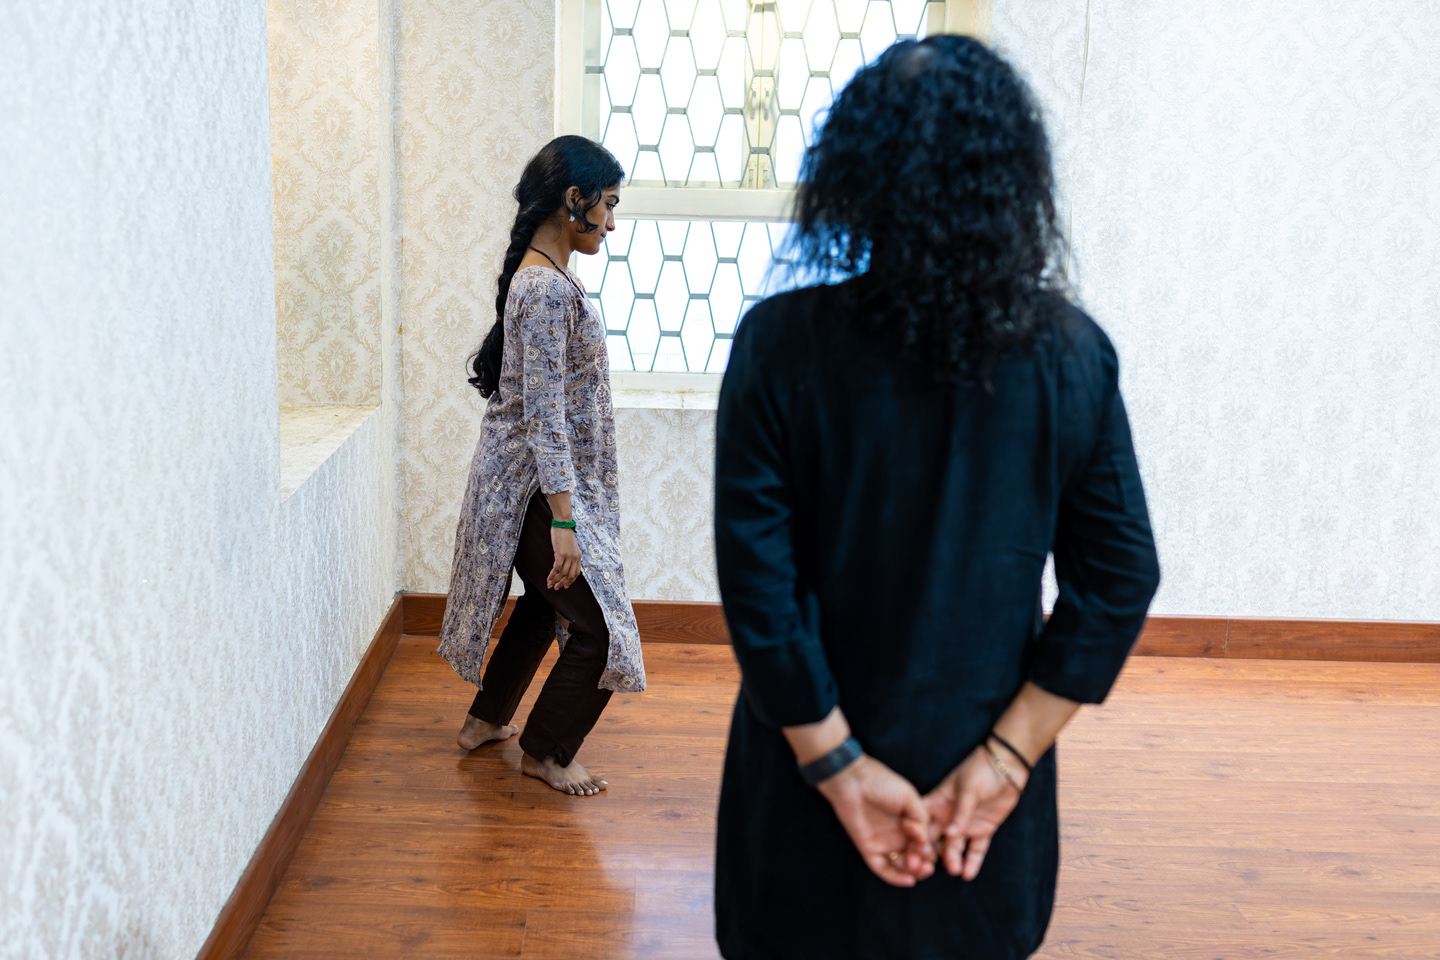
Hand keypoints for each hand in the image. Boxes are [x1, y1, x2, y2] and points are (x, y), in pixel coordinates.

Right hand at [548, 527, 580, 589]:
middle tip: (556, 588)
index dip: (570, 581)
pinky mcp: (561, 554)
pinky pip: (556, 568)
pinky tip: (548, 579)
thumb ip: (570, 556)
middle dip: (562, 583)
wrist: (563, 525)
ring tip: (550, 585)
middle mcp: (575, 558)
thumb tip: (564, 566)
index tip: (565, 586)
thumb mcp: (571, 547)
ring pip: (562, 573)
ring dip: (556, 580)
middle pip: (570, 576)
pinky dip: (552, 575)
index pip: (576, 573)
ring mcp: (568, 556)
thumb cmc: (565, 535)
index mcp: (579, 557)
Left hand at [817, 755, 936, 886]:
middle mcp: (900, 836)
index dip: (930, 848)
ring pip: (902, 866)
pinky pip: (883, 869)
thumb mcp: (909, 797)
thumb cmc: (882, 783)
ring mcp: (885, 843)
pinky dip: (896, 877)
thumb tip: (925, 840)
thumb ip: (921, 818)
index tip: (926, 845)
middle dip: (924, 863)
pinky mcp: (869, 849)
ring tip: (915, 865)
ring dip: (912, 871)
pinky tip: (908, 880)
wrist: (853, 780)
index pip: (927, 843)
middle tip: (924, 862)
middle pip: (917, 858)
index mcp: (912, 823)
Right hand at [923, 744, 1025, 880]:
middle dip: (930, 853)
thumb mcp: (968, 789)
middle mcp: (948, 817)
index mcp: (938, 802)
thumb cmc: (980, 771)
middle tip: (927, 869)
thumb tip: (949, 834)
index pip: (921, 822)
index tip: (912, 850)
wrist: (1007, 767)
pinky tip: (968, 874)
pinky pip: (976, 849)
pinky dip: (973, 861)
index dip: (916, 836)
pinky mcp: (983, 829)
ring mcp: (965, 824)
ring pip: (955, 846)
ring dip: (953, 859)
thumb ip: (960, 812)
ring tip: (955, 870)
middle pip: (935, 839)